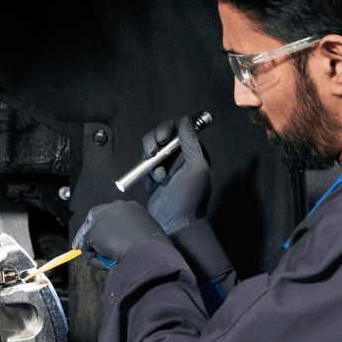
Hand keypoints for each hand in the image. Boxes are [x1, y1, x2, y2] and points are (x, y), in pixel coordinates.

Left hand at [72, 200, 171, 267]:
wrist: (151, 252)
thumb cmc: (154, 249)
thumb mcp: (145, 235)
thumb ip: (131, 234)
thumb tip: (120, 245)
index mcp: (130, 207)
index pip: (110, 213)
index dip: (104, 225)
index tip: (102, 237)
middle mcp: (114, 207)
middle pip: (93, 217)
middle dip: (88, 232)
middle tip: (84, 246)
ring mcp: (102, 219)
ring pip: (89, 235)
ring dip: (94, 251)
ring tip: (108, 262)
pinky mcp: (93, 232)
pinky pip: (86, 248)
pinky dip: (93, 259)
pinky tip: (106, 264)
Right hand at [142, 114, 211, 234]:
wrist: (176, 222)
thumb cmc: (190, 198)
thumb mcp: (196, 166)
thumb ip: (191, 141)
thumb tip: (187, 119)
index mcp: (193, 152)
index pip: (180, 128)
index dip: (169, 127)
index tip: (163, 136)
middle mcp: (179, 156)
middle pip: (162, 134)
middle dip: (155, 139)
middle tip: (154, 149)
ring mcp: (166, 166)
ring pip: (152, 147)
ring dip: (151, 156)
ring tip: (157, 170)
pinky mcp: (153, 175)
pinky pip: (145, 163)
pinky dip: (148, 169)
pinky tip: (156, 179)